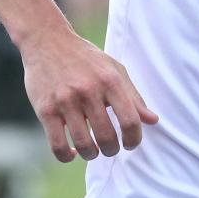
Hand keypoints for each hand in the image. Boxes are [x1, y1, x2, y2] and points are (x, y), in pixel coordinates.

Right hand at [23, 32, 158, 162]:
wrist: (48, 41)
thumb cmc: (87, 59)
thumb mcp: (114, 70)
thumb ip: (134, 97)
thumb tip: (153, 121)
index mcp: (110, 81)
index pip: (130, 121)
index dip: (134, 139)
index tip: (130, 144)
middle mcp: (89, 91)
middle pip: (107, 137)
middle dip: (112, 150)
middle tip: (110, 148)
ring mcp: (65, 101)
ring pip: (83, 144)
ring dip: (91, 155)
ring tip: (93, 151)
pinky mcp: (45, 110)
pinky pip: (58, 145)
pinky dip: (67, 156)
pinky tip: (72, 152)